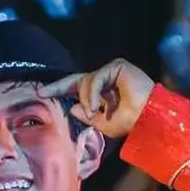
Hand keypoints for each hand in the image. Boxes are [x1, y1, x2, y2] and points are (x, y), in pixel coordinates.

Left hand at [36, 59, 155, 138]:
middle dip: (58, 86)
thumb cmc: (130, 123)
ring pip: (86, 81)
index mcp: (101, 93)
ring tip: (92, 112)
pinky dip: (92, 93)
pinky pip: (96, 78)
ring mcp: (111, 72)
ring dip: (86, 98)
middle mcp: (105, 81)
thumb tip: (70, 108)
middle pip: (77, 79)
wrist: (148, 119)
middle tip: (42, 92)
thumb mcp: (102, 124)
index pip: (76, 89)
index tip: (41, 94)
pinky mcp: (117, 66)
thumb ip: (87, 116)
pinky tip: (95, 106)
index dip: (59, 90)